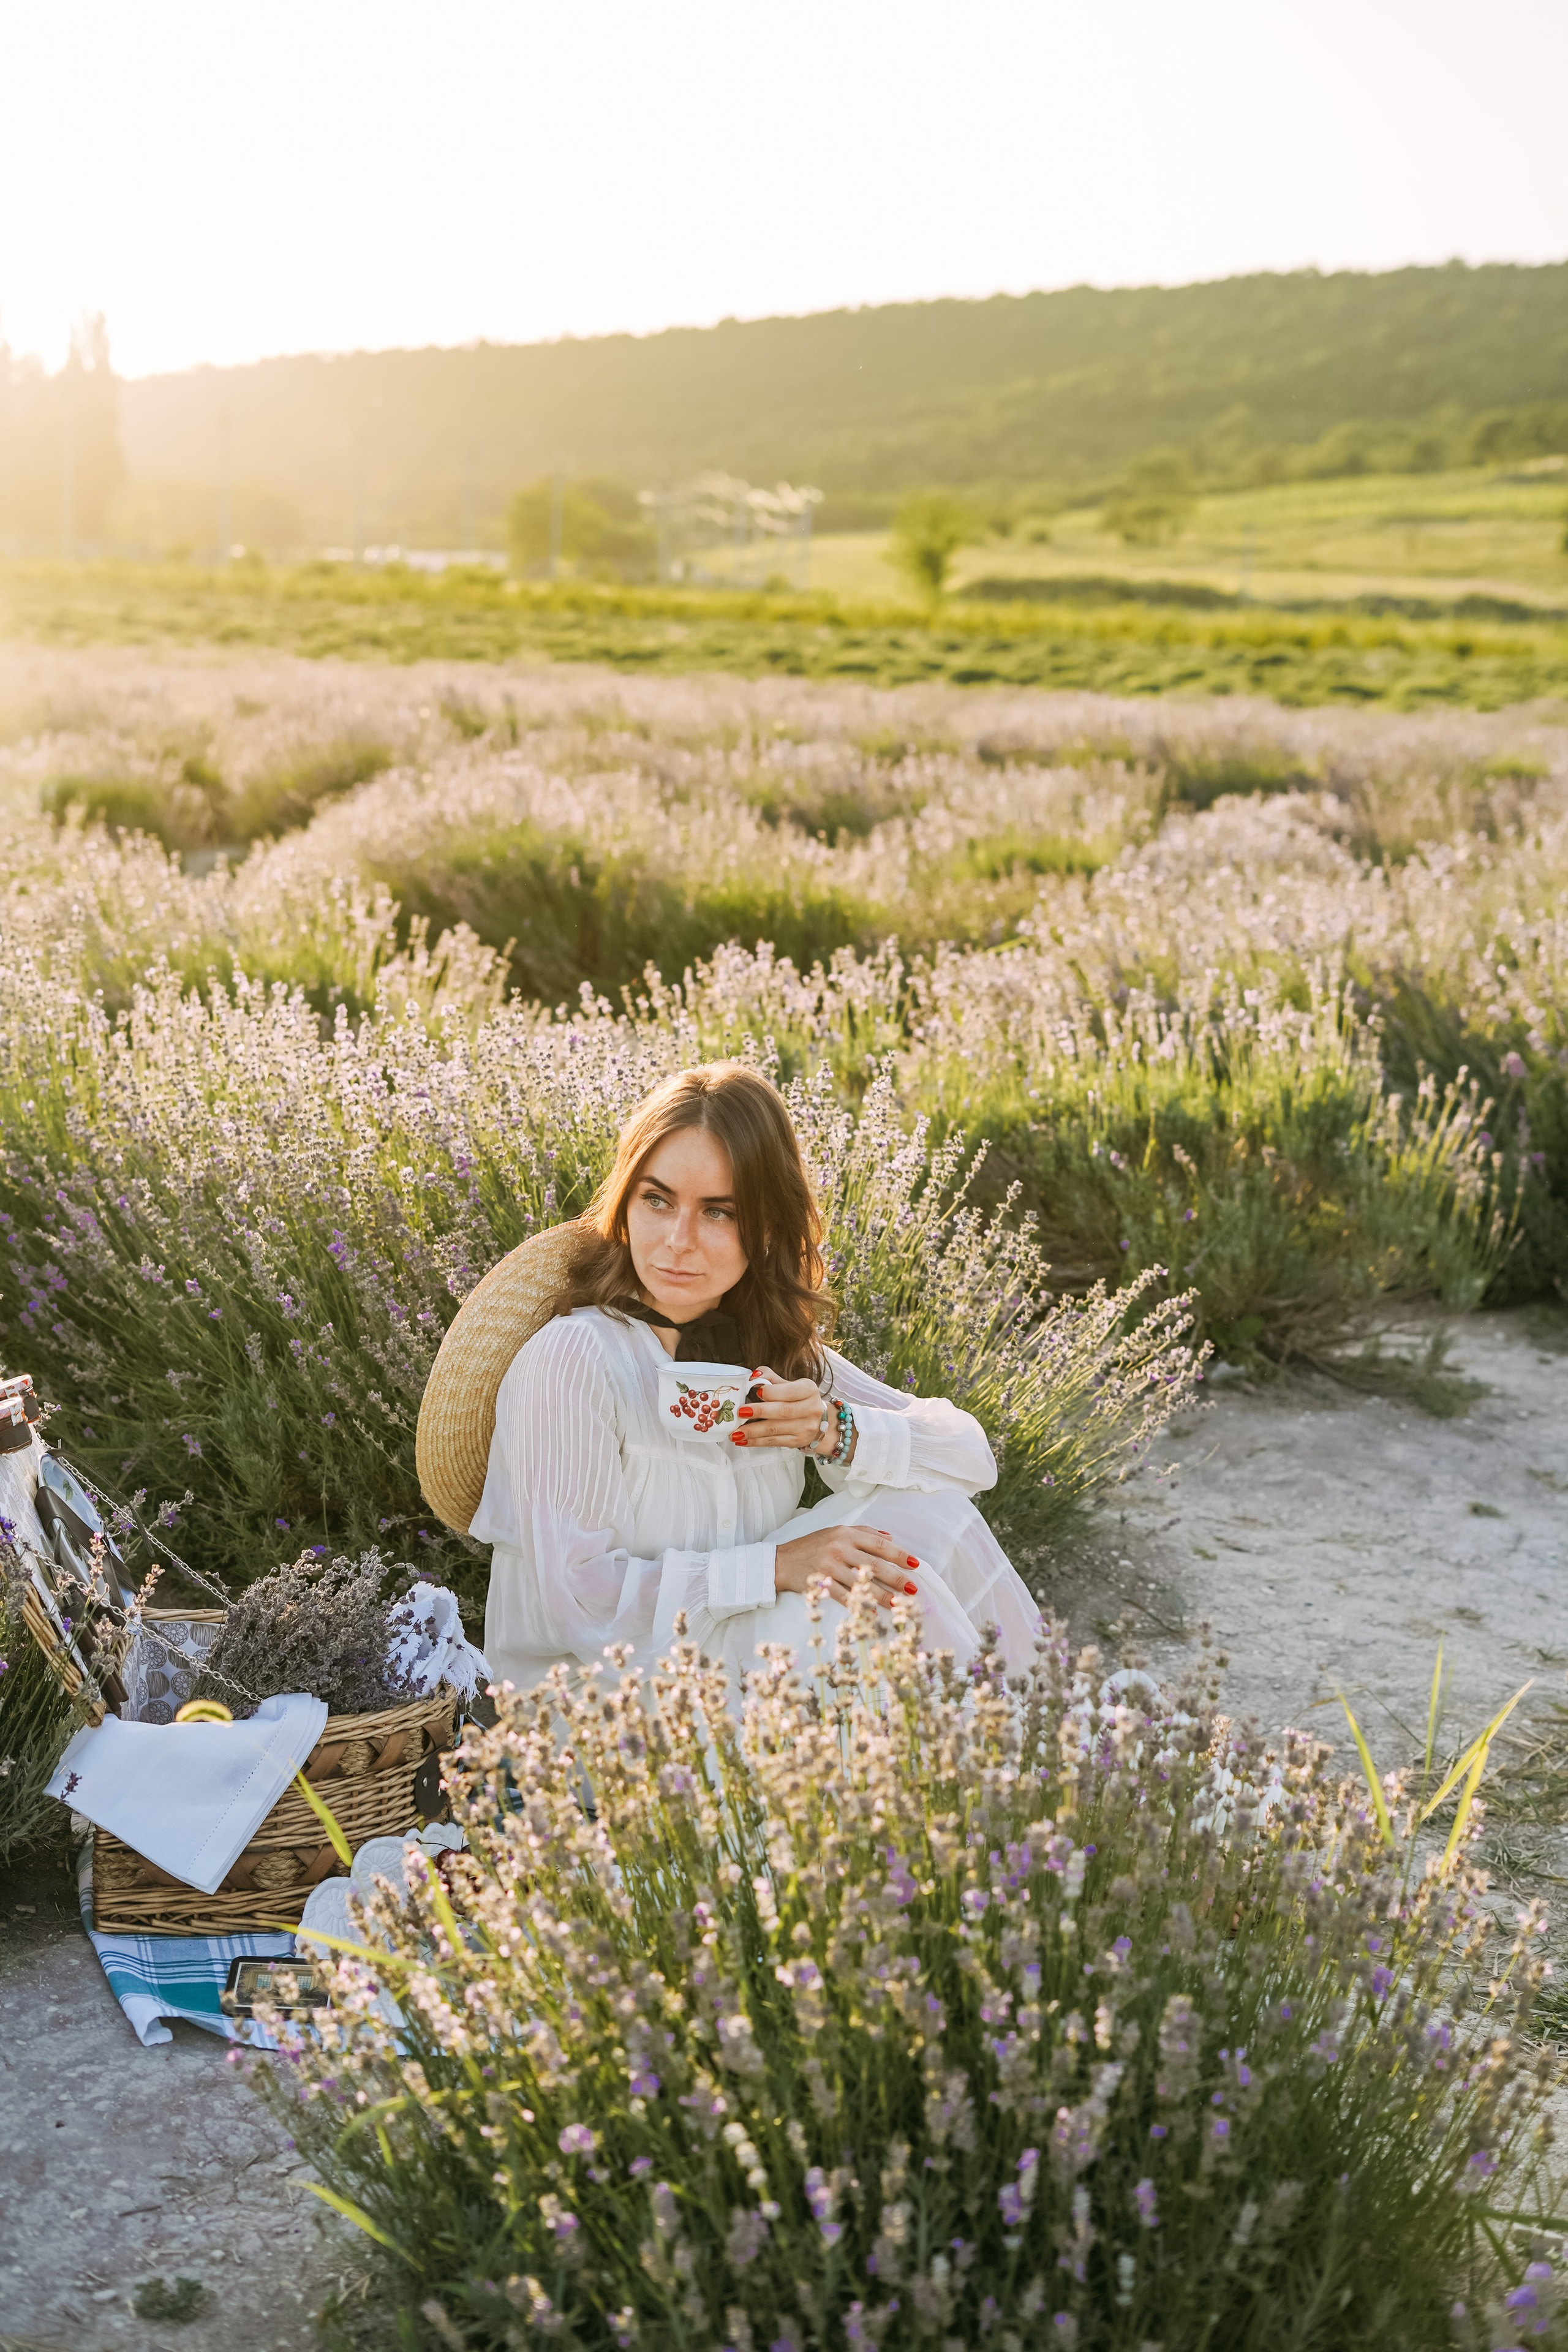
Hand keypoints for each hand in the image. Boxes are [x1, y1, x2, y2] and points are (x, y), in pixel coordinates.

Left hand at [730, 1366, 827, 1451]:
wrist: (818, 1421)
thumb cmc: (799, 1400)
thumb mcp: (790, 1385)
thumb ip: (771, 1378)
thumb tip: (753, 1376)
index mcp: (809, 1390)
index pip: (790, 1391)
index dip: (772, 1392)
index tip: (757, 1391)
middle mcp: (811, 1409)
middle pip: (783, 1411)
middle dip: (759, 1412)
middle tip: (741, 1412)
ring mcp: (805, 1428)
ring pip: (775, 1429)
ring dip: (753, 1431)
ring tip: (736, 1431)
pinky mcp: (797, 1441)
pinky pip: (774, 1442)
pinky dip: (756, 1441)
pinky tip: (743, 1440)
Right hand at [774, 1526, 921, 1611]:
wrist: (780, 1561)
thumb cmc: (811, 1546)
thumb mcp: (835, 1531)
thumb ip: (863, 1532)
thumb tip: (890, 1537)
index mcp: (846, 1533)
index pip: (879, 1544)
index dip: (899, 1555)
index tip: (915, 1564)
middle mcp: (839, 1548)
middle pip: (875, 1565)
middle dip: (896, 1578)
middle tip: (912, 1589)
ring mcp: (829, 1567)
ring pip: (862, 1584)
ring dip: (882, 1595)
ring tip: (898, 1603)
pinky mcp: (820, 1583)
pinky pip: (844, 1598)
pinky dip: (859, 1606)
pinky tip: (872, 1613)